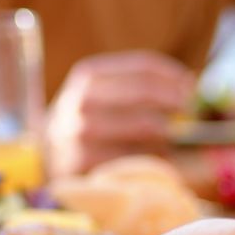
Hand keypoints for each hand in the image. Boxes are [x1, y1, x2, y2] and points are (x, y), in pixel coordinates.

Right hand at [47, 51, 193, 178]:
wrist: (44, 159)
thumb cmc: (88, 126)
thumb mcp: (104, 97)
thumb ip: (140, 89)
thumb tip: (190, 87)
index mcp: (88, 77)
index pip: (140, 67)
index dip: (172, 76)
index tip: (191, 86)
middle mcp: (79, 102)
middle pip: (141, 94)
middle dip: (173, 101)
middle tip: (189, 112)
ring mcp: (78, 135)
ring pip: (140, 129)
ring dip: (164, 134)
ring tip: (170, 140)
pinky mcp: (81, 167)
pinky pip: (131, 160)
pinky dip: (150, 160)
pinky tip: (154, 161)